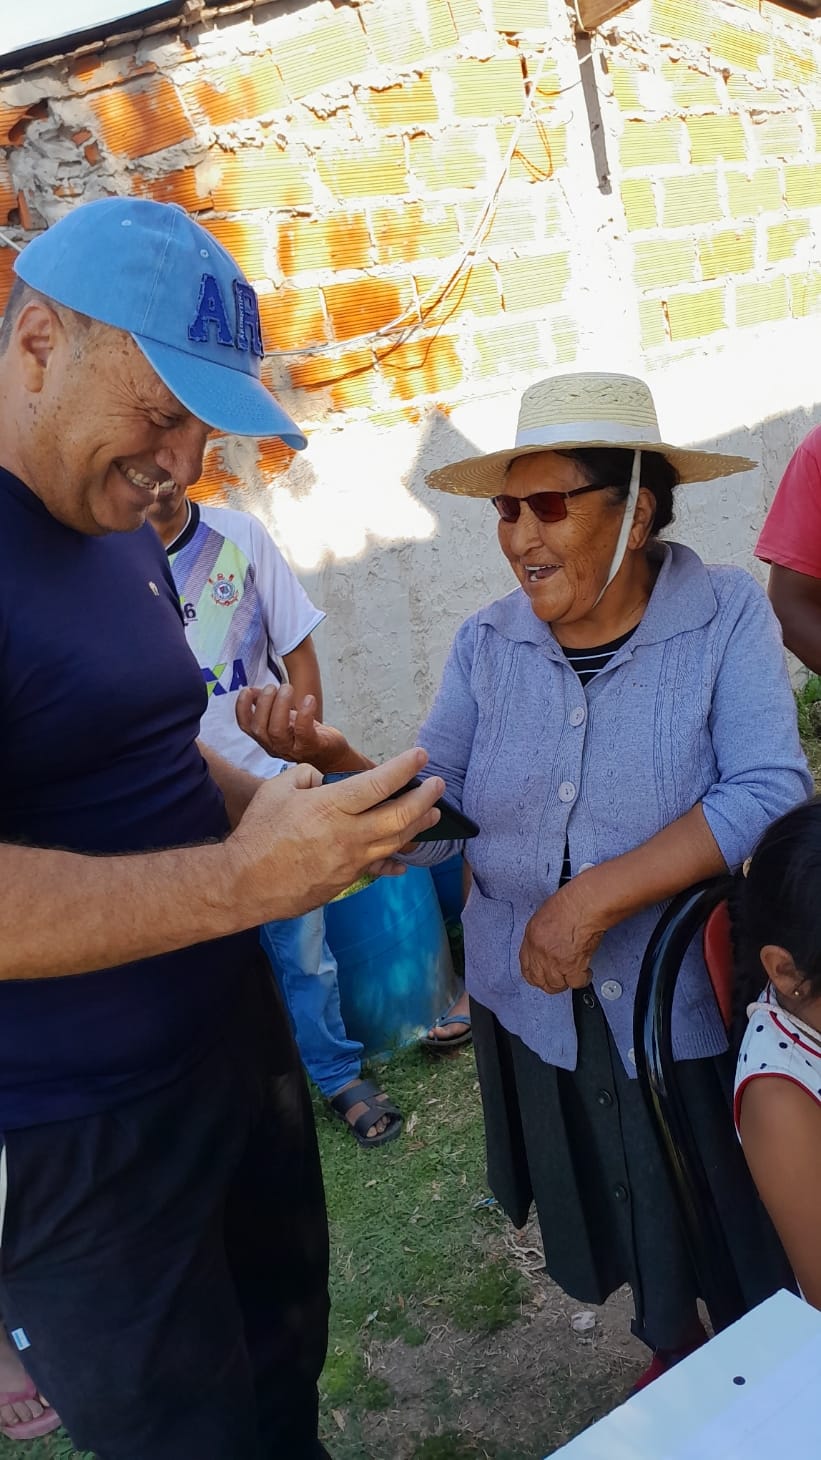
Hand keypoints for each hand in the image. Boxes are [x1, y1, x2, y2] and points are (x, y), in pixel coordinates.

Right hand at [223, 749, 443, 924]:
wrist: (244, 882)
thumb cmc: (259, 832)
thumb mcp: (277, 789)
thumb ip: (306, 777)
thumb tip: (324, 780)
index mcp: (330, 806)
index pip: (377, 784)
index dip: (404, 768)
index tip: (421, 756)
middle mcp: (347, 834)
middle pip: (399, 817)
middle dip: (424, 799)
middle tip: (438, 786)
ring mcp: (350, 861)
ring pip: (394, 843)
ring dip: (417, 826)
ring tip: (432, 814)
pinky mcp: (345, 880)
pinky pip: (377, 868)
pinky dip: (394, 863)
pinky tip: (405, 862)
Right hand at [236, 683, 354, 771]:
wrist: (332, 754)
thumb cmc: (307, 734)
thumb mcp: (285, 719)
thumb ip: (268, 706)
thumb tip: (254, 691)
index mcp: (266, 738)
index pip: (246, 727)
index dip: (242, 708)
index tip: (247, 690)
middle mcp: (276, 746)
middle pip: (260, 729)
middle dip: (264, 704)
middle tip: (274, 686)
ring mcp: (293, 749)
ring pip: (277, 731)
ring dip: (280, 706)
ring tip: (287, 688)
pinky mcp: (312, 746)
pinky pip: (303, 731)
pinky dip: (305, 713)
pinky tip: (309, 698)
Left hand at [519, 880, 604, 994]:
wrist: (585, 904)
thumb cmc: (570, 903)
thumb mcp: (545, 917)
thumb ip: (542, 935)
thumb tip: (546, 947)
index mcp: (531, 937)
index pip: (526, 967)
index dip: (535, 975)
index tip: (542, 976)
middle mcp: (540, 951)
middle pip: (538, 980)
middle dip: (549, 982)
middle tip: (559, 978)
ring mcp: (554, 961)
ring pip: (556, 985)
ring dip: (565, 981)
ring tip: (573, 974)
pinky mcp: (572, 966)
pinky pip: (575, 982)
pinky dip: (582, 979)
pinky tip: (586, 972)